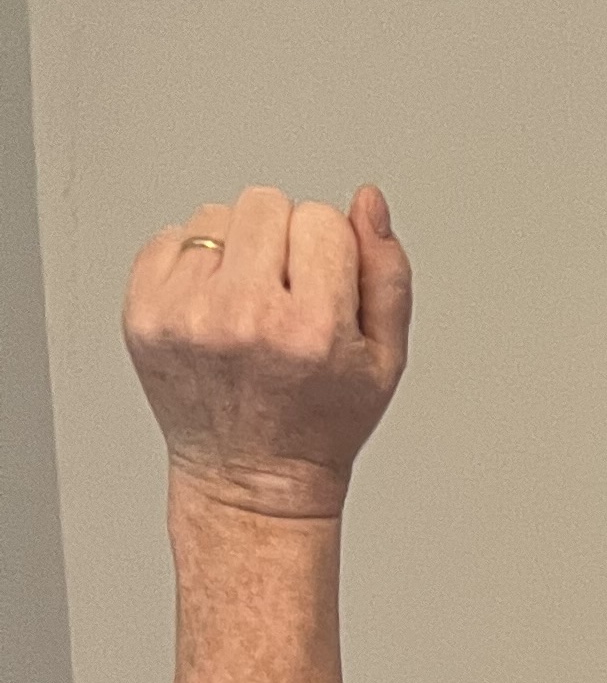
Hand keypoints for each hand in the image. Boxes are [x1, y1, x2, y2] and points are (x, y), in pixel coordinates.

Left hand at [123, 181, 411, 519]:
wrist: (251, 479)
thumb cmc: (321, 422)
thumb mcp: (384, 360)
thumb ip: (387, 274)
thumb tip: (368, 202)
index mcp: (312, 329)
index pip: (323, 219)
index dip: (329, 253)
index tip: (323, 297)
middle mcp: (244, 317)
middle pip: (266, 203)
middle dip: (281, 241)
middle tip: (284, 299)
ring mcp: (186, 315)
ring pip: (216, 215)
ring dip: (235, 251)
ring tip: (245, 307)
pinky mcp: (143, 314)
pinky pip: (169, 238)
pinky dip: (191, 265)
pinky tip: (211, 311)